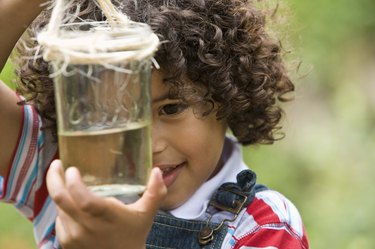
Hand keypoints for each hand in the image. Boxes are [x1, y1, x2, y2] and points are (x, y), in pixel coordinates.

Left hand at [46, 160, 166, 248]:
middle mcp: (86, 227)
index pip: (83, 199)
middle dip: (54, 178)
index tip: (72, 168)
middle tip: (56, 164)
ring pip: (59, 208)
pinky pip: (58, 219)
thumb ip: (155, 192)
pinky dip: (62, 209)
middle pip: (61, 199)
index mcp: (106, 216)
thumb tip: (158, 171)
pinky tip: (70, 204)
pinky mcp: (66, 243)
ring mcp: (74, 236)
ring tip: (67, 182)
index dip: (73, 182)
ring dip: (60, 193)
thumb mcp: (146, 214)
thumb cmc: (133, 235)